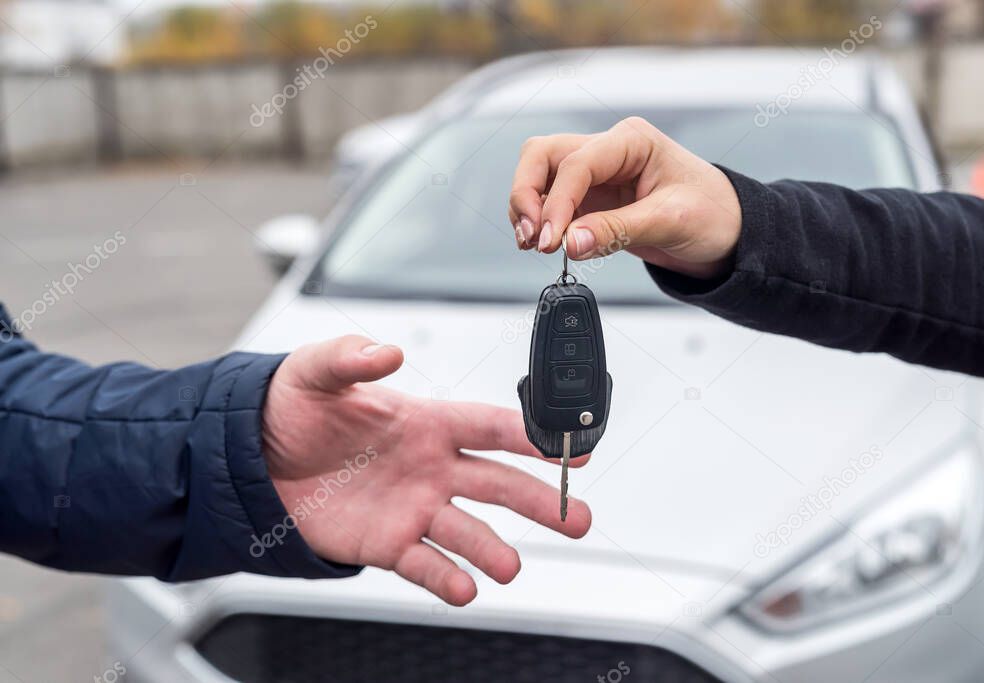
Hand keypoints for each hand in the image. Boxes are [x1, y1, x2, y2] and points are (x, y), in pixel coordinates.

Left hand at [261, 335, 590, 605]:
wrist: (257, 459)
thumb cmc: (295, 406)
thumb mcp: (316, 371)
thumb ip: (351, 358)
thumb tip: (386, 352)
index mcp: (426, 421)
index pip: (489, 427)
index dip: (531, 436)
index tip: (568, 446)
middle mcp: (432, 467)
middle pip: (498, 484)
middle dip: (540, 500)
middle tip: (576, 517)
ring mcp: (414, 507)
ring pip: (468, 530)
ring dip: (492, 549)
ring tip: (511, 567)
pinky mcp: (388, 543)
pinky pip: (425, 564)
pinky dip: (446, 578)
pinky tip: (466, 590)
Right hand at [508, 116, 742, 278]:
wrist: (729, 234)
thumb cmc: (713, 214)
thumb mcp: (669, 221)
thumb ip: (615, 230)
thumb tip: (569, 242)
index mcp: (631, 141)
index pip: (576, 164)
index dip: (556, 203)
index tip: (551, 240)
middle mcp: (608, 151)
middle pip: (543, 157)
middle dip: (528, 194)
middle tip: (532, 236)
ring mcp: (596, 176)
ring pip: (539, 178)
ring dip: (528, 209)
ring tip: (535, 244)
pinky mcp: (591, 202)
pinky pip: (551, 205)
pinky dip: (541, 223)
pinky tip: (547, 244)